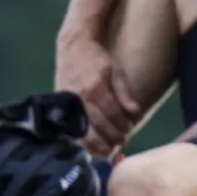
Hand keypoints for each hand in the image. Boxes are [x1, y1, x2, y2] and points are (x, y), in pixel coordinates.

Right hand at [54, 38, 139, 157]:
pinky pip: (71, 126)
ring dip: (96, 142)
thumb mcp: (115, 71)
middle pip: (98, 124)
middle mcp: (80, 97)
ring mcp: (69, 102)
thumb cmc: (96, 58)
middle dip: (112, 135)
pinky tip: (88, 145)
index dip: (122, 125)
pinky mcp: (61, 104)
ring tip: (107, 149)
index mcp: (95, 88)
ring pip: (83, 129)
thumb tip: (135, 112)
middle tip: (122, 141)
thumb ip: (124, 92)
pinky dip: (80, 137)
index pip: (112, 114)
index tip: (129, 130)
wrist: (73, 46)